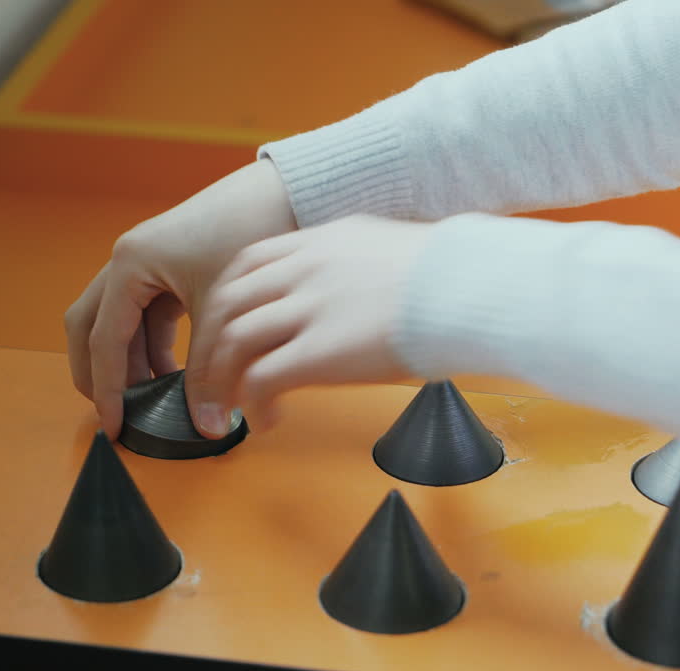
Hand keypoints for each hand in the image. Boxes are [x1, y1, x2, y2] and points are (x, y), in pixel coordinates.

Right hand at [64, 159, 296, 437]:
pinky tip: (174, 376)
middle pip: (88, 328)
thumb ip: (208, 369)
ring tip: (151, 403)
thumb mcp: (223, 310)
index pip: (103, 340)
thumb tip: (206, 423)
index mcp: (131, 263)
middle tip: (116, 416)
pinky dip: (151, 349)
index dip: (105, 389)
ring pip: (117, 324)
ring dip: (127, 364)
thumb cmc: (253, 230)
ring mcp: (148, 264)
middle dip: (97, 374)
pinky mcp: (170, 270)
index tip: (113, 427)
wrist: (289, 193)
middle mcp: (130, 260)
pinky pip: (145, 318)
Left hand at [184, 215, 431, 435]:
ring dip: (219, 382)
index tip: (223, 329)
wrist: (472, 288)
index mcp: (320, 242)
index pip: (246, 264)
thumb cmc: (451, 278)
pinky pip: (261, 379)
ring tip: (225, 410)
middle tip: (208, 380)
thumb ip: (358, 266)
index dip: (225, 301)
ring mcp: (309, 309)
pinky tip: (266, 420)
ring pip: (231, 342)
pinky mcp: (319, 352)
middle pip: (226, 304)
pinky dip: (253, 403)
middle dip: (207, 347)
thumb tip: (360, 290)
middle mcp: (304, 270)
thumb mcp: (391, 250)